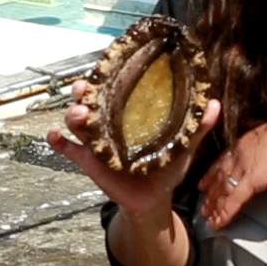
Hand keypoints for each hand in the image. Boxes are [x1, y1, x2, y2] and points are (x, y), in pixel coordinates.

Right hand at [47, 81, 220, 219]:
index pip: (116, 89)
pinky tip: (53, 136)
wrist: (153, 200)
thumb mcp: (183, 146)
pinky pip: (68, 149)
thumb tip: (213, 103)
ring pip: (77, 122)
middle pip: (91, 101)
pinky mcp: (88, 161)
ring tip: (77, 114)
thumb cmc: (166, 167)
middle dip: (84, 92)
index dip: (108, 76)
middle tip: (84, 88)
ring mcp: (96, 141)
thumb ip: (197, 127)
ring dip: (73, 115)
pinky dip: (59, 142)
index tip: (105, 65)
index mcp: (129, 114)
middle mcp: (109, 123)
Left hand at [197, 109, 266, 229]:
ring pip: (222, 190)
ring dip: (214, 206)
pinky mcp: (251, 182)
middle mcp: (239, 154)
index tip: (204, 182)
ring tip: (207, 218)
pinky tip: (218, 223)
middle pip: (219, 176)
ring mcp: (243, 168)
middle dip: (210, 192)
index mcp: (245, 141)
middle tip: (202, 205)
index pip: (223, 160)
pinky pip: (233, 201)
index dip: (213, 173)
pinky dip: (224, 214)